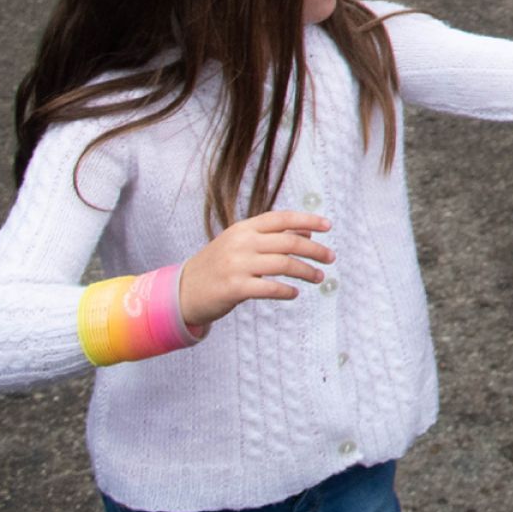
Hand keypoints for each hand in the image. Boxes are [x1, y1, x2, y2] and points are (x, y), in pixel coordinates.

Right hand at [177, 210, 334, 331]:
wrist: (182, 291)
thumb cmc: (218, 265)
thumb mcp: (240, 243)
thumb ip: (270, 237)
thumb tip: (307, 234)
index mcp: (243, 228)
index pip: (282, 218)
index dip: (308, 220)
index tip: (328, 226)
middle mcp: (241, 243)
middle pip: (289, 242)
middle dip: (315, 250)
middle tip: (331, 257)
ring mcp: (237, 265)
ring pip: (284, 265)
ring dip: (306, 271)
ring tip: (319, 277)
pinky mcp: (234, 288)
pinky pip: (270, 288)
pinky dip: (287, 291)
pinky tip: (294, 293)